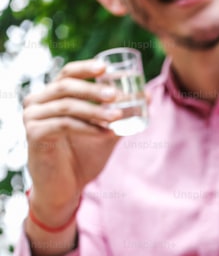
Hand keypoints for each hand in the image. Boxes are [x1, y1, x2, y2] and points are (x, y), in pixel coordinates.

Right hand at [22, 59, 122, 223]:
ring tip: (118, 116)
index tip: (107, 67)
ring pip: (67, 105)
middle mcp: (37, 102)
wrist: (66, 187)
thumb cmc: (83, 157)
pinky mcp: (34, 135)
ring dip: (95, 110)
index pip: (67, 73)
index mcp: (52, 96)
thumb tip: (148, 97)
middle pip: (66, 86)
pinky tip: (106, 133)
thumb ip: (122, 115)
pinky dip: (88, 127)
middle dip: (94, 89)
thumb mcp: (106, 132)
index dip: (86, 68)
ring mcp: (32, 118)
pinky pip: (63, 125)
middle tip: (117, 95)